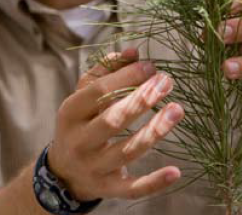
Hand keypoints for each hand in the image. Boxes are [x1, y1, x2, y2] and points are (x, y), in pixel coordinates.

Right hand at [48, 49, 184, 200]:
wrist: (64, 171)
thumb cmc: (80, 123)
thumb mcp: (84, 95)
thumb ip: (107, 70)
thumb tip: (133, 51)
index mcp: (70, 113)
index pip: (99, 92)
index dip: (126, 77)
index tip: (151, 66)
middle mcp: (79, 142)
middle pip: (113, 120)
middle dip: (142, 100)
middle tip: (166, 82)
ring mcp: (93, 168)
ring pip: (127, 151)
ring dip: (155, 131)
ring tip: (177, 110)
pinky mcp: (108, 189)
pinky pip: (133, 189)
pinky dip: (154, 182)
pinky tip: (175, 171)